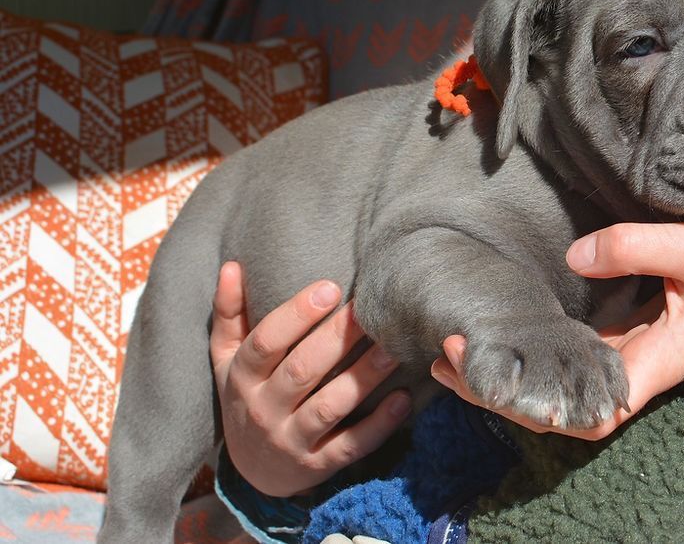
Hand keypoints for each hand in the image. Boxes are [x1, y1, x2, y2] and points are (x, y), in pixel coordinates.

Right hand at [210, 262, 411, 496]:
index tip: (331, 287)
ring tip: (393, 349)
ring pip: (329, 407)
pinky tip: (402, 399)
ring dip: (363, 377)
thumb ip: (229, 314)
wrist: (253, 471)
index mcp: (243, 376)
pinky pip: (350, 446)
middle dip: (338, 339)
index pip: (266, 343)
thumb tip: (232, 265)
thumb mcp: (226, 359)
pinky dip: (378, 426)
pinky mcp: (318, 466)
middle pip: (302, 371)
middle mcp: (263, 409)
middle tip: (371, 310)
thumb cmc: (247, 397)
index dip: (296, 315)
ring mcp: (290, 440)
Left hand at [430, 223, 683, 438]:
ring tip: (455, 346)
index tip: (484, 368)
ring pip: (561, 384)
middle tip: (444, 352)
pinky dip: (537, 351)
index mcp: (651, 366)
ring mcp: (630, 357)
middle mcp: (634, 370)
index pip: (584, 414)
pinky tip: (504, 332)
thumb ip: (637, 247)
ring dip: (512, 372)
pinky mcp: (629, 339)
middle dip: (500, 390)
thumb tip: (574, 253)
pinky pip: (574, 357)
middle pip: (558, 407)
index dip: (531, 405)